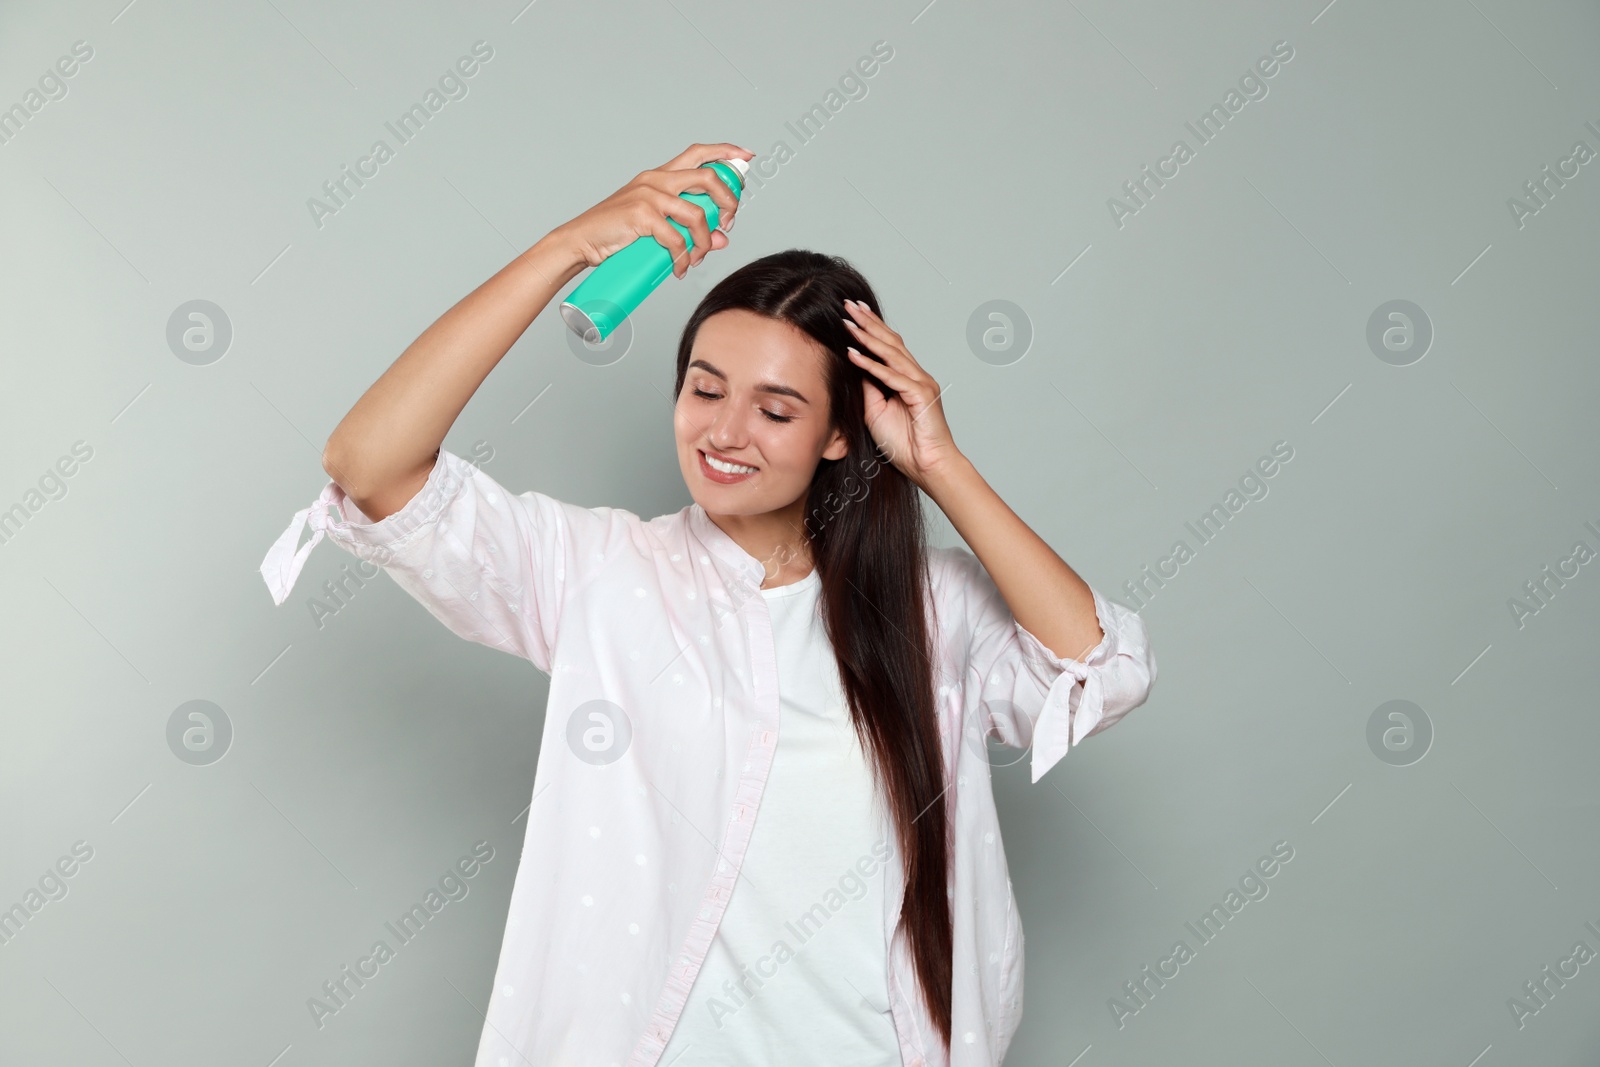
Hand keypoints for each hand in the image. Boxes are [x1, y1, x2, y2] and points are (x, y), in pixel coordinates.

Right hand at [548, 142, 753, 278]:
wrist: (582, 241)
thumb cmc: (616, 233)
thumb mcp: (656, 226)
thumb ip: (688, 228)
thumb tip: (721, 239)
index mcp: (659, 175)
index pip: (698, 153)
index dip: (725, 152)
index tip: (746, 157)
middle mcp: (656, 179)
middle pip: (708, 177)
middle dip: (728, 200)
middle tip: (729, 222)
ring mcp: (649, 196)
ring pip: (697, 215)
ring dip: (704, 242)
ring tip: (697, 258)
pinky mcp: (642, 216)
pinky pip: (676, 239)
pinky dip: (683, 258)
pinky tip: (680, 269)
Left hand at [842, 299, 962, 490]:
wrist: (926, 466)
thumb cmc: (904, 443)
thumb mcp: (875, 411)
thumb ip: (868, 388)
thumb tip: (854, 366)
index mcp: (908, 378)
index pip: (888, 346)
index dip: (871, 328)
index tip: (852, 313)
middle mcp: (917, 376)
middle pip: (890, 342)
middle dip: (869, 322)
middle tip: (849, 305)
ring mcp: (921, 383)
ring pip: (891, 354)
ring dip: (867, 337)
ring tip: (848, 322)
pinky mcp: (921, 395)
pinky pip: (891, 376)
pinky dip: (871, 365)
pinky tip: (854, 353)